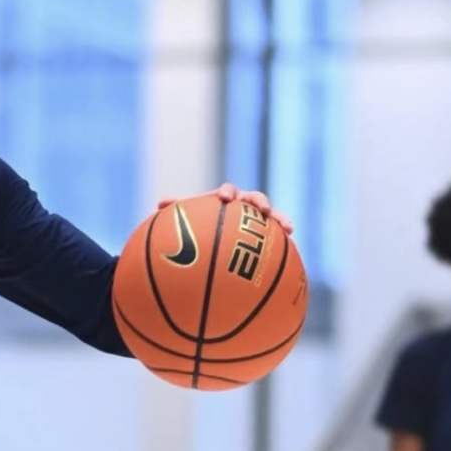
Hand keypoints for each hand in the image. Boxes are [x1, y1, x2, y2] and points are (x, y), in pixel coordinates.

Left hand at [158, 183, 294, 234]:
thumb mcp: (184, 224)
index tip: (224, 198)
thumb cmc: (195, 230)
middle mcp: (243, 208)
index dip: (227, 193)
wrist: (210, 242)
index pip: (228, 192)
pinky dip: (283, 245)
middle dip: (260, 202)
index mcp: (224, 201)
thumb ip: (175, 213)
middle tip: (263, 209)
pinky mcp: (265, 237)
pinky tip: (290, 259)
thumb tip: (160, 202)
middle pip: (255, 199)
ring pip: (271, 218)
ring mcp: (256, 222)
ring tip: (289, 227)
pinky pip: (276, 241)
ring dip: (280, 219)